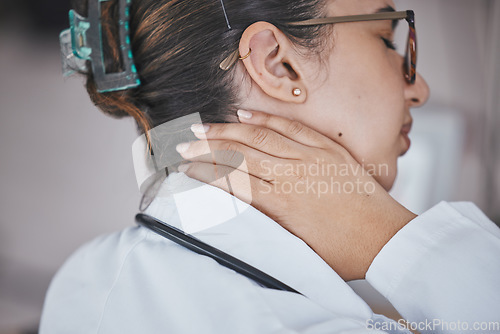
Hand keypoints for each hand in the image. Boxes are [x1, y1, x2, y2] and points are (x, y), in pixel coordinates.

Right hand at [177, 110, 416, 280]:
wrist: (386, 238)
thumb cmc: (343, 251)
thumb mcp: (296, 246)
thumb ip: (266, 223)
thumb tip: (237, 206)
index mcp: (282, 204)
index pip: (231, 181)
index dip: (204, 172)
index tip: (185, 169)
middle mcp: (291, 175)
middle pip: (238, 154)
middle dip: (206, 148)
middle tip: (184, 144)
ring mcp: (310, 156)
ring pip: (258, 136)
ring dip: (226, 129)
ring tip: (203, 127)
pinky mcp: (326, 148)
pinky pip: (289, 126)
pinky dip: (264, 118)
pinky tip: (243, 114)